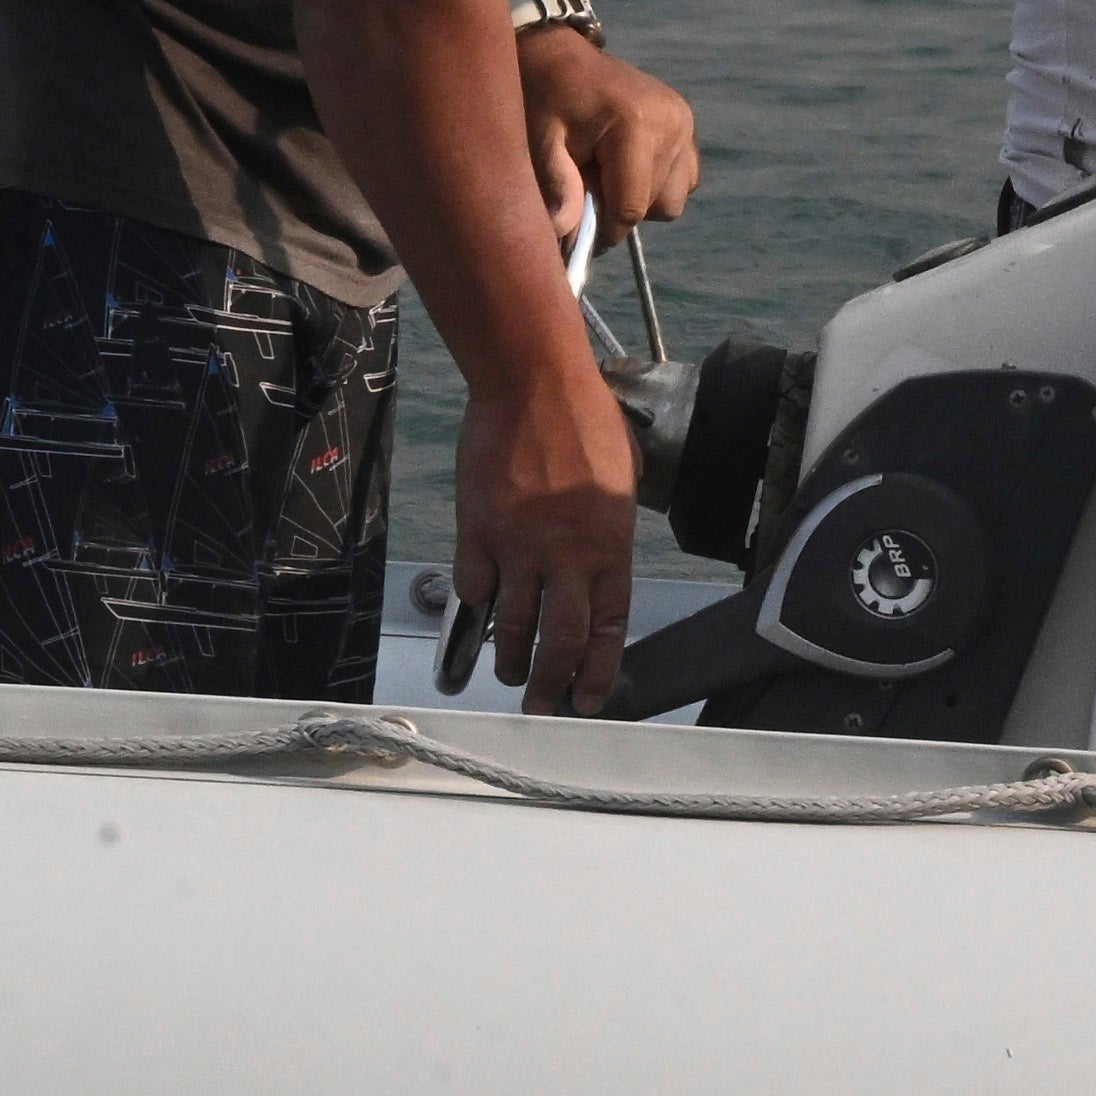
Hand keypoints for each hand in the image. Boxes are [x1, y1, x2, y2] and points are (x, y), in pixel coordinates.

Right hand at [455, 365, 640, 713]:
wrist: (533, 386)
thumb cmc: (586, 422)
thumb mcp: (621, 482)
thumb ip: (610, 531)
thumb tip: (599, 565)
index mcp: (611, 545)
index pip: (608, 628)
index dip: (597, 671)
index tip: (589, 700)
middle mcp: (567, 555)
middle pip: (559, 641)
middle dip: (552, 685)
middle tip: (544, 708)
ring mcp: (519, 547)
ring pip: (513, 626)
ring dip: (511, 659)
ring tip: (511, 675)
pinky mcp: (477, 533)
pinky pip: (473, 589)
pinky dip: (477, 609)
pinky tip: (480, 616)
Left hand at [515, 23, 699, 232]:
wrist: (559, 57)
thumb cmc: (542, 99)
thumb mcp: (539, 143)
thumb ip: (557, 189)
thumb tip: (565, 238)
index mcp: (635, 125)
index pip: (631, 206)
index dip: (604, 231)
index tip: (576, 234)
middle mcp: (671, 122)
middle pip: (656, 205)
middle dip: (618, 209)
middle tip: (584, 187)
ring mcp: (684, 120)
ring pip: (674, 196)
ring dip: (640, 197)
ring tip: (605, 173)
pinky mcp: (687, 122)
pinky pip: (684, 177)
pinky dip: (657, 182)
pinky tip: (625, 164)